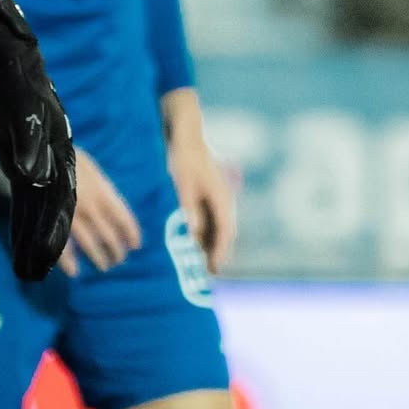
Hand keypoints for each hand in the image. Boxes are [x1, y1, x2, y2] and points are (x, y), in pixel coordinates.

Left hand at [0, 56, 75, 282]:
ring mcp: (39, 169)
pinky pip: (25, 204)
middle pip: (53, 215)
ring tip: (26, 273)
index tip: (47, 262)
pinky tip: (18, 247)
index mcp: (62, 158)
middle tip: (32, 277)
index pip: (61, 203)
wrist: (13, 69)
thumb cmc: (21, 89)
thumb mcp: (26, 112)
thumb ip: (30, 145)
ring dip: (32, 242)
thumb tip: (34, 179)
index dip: (54, 233)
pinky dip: (22, 226)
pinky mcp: (22, 167)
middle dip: (45, 246)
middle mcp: (54, 168)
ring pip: (38, 213)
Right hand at [58, 148, 140, 276]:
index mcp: (103, 192)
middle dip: (116, 251)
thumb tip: (114, 210)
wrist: (42, 154)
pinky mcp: (55, 220)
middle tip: (117, 260)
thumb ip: (104, 190)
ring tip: (103, 266)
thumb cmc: (69, 159)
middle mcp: (92, 206)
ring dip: (99, 258)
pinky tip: (74, 271)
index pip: (123, 218)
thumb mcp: (93, 168)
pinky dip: (68, 262)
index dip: (131, 233)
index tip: (135, 246)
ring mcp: (73, 215)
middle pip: (109, 235)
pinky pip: (63, 245)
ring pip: (90, 244)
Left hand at [167, 132, 235, 273]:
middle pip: (224, 232)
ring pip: (217, 226)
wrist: (186, 135)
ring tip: (200, 262)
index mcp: (222, 198)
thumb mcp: (183, 184)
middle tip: (208, 273)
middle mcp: (224, 199)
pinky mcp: (209, 194)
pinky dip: (204, 231)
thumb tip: (194, 233)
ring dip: (211, 243)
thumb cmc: (184, 157)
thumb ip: (189, 208)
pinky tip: (194, 240)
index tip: (214, 269)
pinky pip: (210, 218)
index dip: (221, 252)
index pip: (225, 232)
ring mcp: (217, 197)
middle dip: (217, 252)